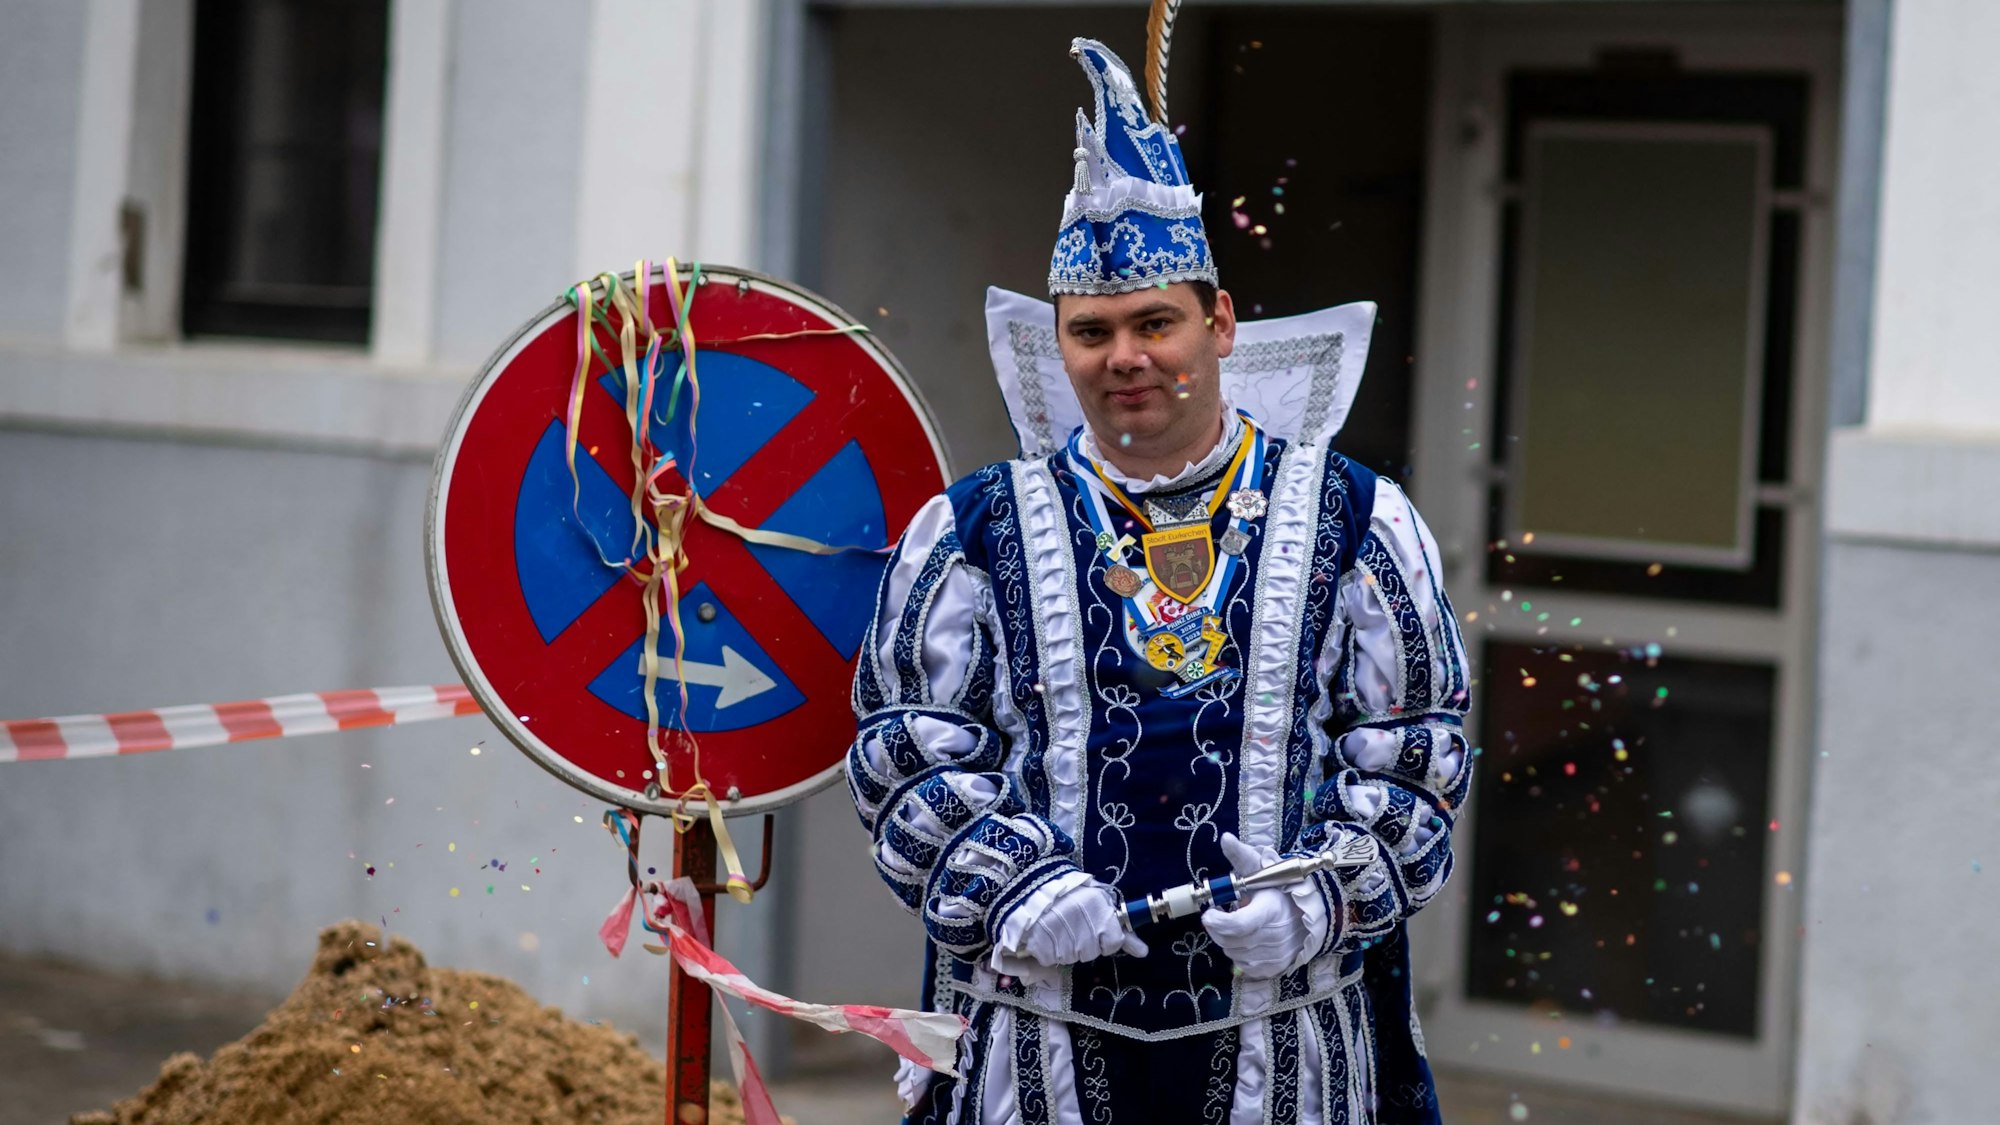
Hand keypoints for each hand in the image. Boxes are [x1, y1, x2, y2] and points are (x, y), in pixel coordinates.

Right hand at [991, 875, 1147, 984]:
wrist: (1027, 884)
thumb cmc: (1066, 891)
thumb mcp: (1096, 899)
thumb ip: (1119, 926)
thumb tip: (1143, 952)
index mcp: (1099, 910)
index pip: (1114, 942)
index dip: (1107, 940)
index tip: (1097, 930)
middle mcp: (1083, 927)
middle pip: (1092, 952)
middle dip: (1085, 943)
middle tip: (1073, 925)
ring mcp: (1062, 940)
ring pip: (1072, 958)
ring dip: (1067, 947)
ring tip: (1057, 927)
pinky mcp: (1042, 948)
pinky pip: (1052, 960)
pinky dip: (1049, 951)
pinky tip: (1045, 934)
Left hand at [1201, 832, 1324, 979]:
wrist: (1306, 914)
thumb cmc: (1278, 891)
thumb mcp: (1261, 871)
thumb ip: (1241, 856)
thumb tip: (1226, 838)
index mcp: (1271, 910)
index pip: (1238, 925)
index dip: (1217, 922)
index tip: (1209, 913)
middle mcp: (1276, 936)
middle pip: (1231, 940)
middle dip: (1218, 928)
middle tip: (1220, 915)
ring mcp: (1277, 955)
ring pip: (1233, 953)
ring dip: (1227, 940)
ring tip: (1237, 924)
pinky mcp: (1275, 968)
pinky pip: (1244, 966)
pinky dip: (1238, 953)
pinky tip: (1245, 939)